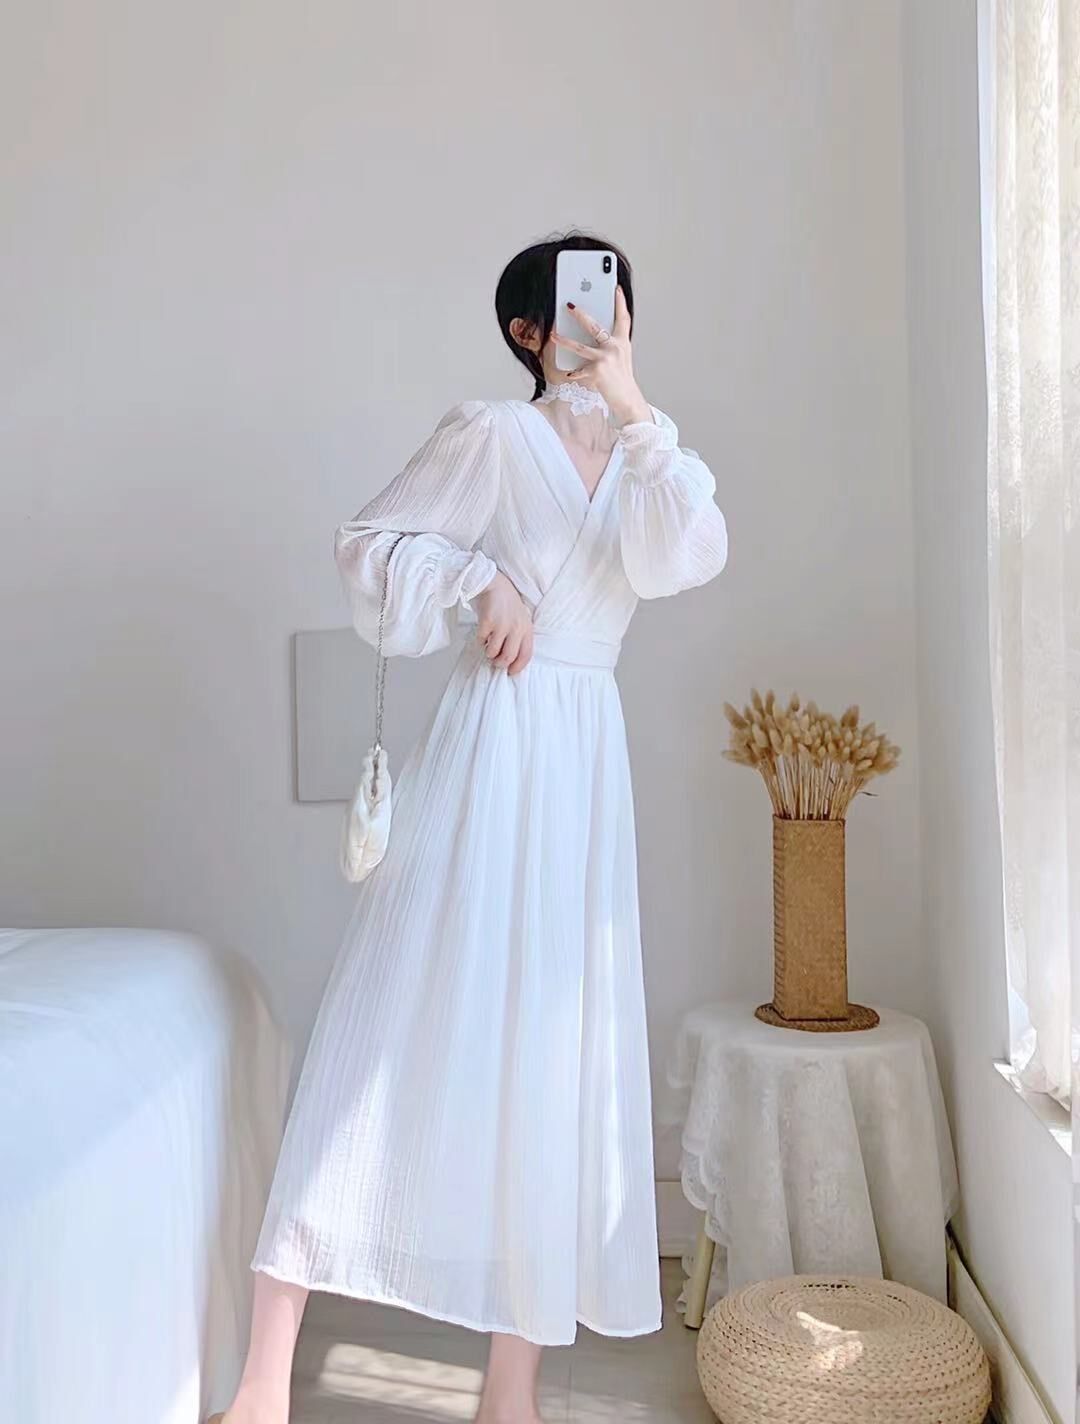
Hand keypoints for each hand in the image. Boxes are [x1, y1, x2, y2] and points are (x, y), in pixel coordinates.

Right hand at [474, 570, 532, 675]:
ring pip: (493, 652)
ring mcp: (502, 625)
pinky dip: (480, 641)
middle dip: (499, 664)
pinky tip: (483, 633)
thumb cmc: (506, 603)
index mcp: (526, 628)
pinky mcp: (487, 622)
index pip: (526, 654)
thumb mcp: (520, 619)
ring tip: (488, 644)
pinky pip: (481, 641)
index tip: (511, 672)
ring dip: (488, 652)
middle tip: (495, 662)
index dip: (518, 667)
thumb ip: (519, 636)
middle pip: (508, 657)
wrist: (494, 584)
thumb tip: (511, 660)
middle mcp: (516, 628)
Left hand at [551, 286, 652, 426]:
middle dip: (580, 315)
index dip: (620, 302)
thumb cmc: (621, 378)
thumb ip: (610, 344)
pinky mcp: (597, 371)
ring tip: (553, 335)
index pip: (623, 317)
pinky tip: (568, 373)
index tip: (616, 287)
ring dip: (564, 340)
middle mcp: (615, 347)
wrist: (628, 399)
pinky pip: (579, 370)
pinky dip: (573, 373)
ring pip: (580, 347)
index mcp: (622, 342)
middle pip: (595, 326)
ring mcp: (606, 359)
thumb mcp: (620, 357)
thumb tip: (592, 334)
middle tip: (568, 304)